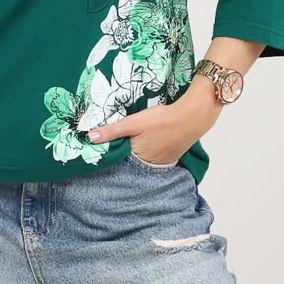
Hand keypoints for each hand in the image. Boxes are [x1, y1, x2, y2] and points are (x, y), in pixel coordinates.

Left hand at [87, 87, 220, 163]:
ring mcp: (162, 163)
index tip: (101, 145)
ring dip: (135, 150)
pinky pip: (153, 155)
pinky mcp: (170, 157)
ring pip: (142, 158)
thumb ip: (112, 131)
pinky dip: (147, 149)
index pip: (118, 159)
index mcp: (138, 160)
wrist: (193, 116)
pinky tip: (146, 138)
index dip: (110, 152)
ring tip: (129, 138)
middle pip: (130, 160)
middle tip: (115, 140)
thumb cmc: (163, 119)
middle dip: (122, 152)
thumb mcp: (134, 122)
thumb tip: (89, 137)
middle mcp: (150, 166)